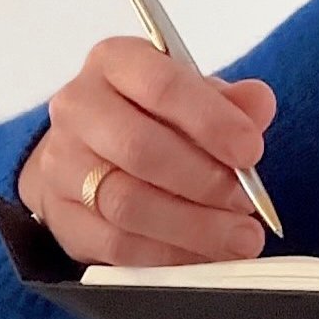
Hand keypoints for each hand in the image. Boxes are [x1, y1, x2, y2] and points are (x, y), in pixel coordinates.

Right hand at [17, 37, 276, 267]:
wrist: (91, 152)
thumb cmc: (154, 118)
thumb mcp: (196, 97)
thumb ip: (231, 102)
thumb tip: (258, 103)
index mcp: (114, 62)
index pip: (162, 86)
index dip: (211, 121)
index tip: (251, 152)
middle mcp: (78, 107)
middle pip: (140, 149)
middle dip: (204, 181)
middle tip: (247, 203)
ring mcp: (60, 163)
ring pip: (127, 203)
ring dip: (192, 226)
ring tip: (238, 237)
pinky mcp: (60, 216)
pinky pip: (115, 244)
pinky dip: (168, 254)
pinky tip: (204, 255)